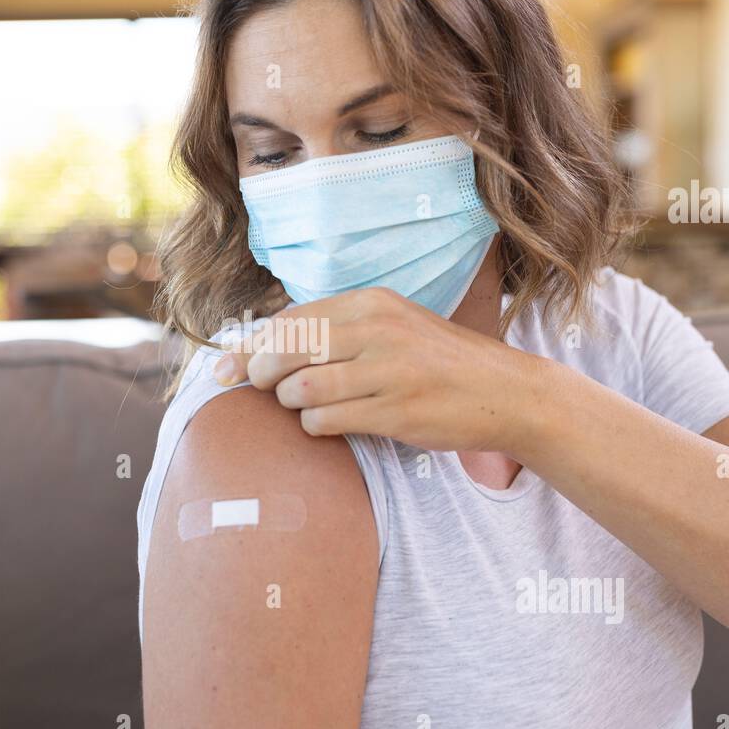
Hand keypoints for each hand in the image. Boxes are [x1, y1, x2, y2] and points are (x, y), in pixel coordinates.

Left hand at [211, 286, 546, 452]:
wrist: (505, 392)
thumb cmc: (438, 363)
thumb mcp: (393, 327)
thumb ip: (339, 330)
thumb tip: (266, 344)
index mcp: (372, 303)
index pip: (290, 319)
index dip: (248, 346)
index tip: (222, 368)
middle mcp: (377, 329)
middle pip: (285, 349)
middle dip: (262, 374)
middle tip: (268, 390)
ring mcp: (387, 370)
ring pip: (301, 387)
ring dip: (293, 403)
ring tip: (310, 406)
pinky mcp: (395, 410)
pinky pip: (325, 420)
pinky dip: (315, 426)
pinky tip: (331, 423)